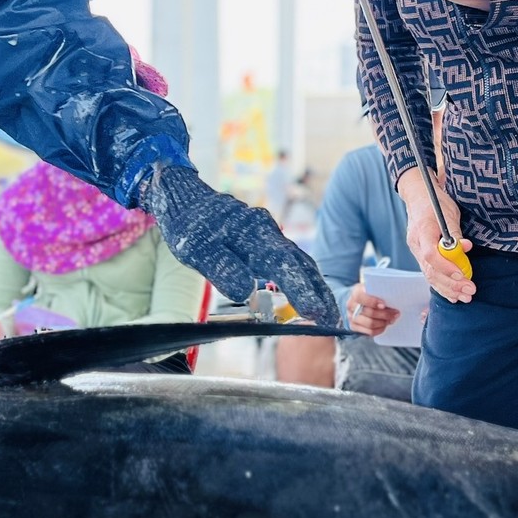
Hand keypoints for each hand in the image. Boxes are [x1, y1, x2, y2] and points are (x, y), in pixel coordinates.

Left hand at [139, 162, 340, 327]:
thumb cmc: (187, 226)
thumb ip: (222, 269)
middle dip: (319, 291)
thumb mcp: (195, 251)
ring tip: (326, 311)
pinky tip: (304, 291)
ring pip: (298, 259)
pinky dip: (301, 276)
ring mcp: (267, 233)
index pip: (286, 266)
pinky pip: (288, 258)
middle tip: (334, 319)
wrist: (183, 198)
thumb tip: (247, 291)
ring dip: (314, 285)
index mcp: (254, 234)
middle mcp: (267, 231)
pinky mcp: (263, 237)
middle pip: (301, 263)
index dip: (303, 291)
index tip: (318, 313)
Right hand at [346, 285, 401, 338]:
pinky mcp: (354, 326)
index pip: (361, 297)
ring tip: (391, 319)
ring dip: (383, 322)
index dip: (372, 302)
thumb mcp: (373, 288)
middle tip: (395, 313)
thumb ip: (380, 291)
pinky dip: (380, 329)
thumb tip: (395, 297)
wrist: (358, 301)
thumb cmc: (370, 294)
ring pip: (370, 323)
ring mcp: (352, 317)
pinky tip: (385, 325)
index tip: (384, 304)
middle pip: (369, 312)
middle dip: (385, 314)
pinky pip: (369, 331)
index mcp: (356, 292)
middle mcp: (351, 305)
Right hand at [399, 171, 475, 303]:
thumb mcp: (448, 213)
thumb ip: (456, 233)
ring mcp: (417, 252)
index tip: (463, 275)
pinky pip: (430, 274)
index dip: (447, 267)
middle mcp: (416, 245)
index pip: (431, 254)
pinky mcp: (421, 257)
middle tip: (470, 290)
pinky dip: (442, 286)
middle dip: (452, 284)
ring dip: (448, 289)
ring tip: (465, 296)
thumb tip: (465, 247)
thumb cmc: (435, 203)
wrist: (418, 198)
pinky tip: (454, 295)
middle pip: (431, 270)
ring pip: (430, 276)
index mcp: (422, 231)